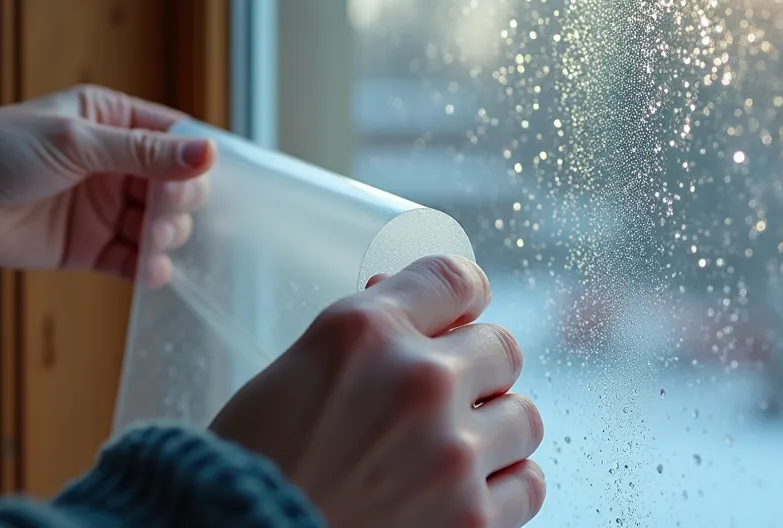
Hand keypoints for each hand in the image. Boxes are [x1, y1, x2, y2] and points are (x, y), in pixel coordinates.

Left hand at [0, 84, 213, 285]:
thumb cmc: (1, 151)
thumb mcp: (76, 142)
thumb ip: (143, 152)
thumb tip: (207, 152)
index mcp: (112, 122)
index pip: (173, 137)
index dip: (192, 159)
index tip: (195, 177)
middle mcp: (115, 164)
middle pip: (175, 185)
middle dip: (177, 202)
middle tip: (162, 214)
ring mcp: (104, 207)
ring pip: (159, 224)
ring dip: (164, 235)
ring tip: (150, 242)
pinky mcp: (90, 246)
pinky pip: (132, 259)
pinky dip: (146, 267)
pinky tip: (150, 270)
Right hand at [210, 256, 545, 527]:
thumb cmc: (254, 461)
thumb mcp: (294, 369)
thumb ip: (366, 334)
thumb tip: (415, 302)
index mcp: (364, 330)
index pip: (457, 278)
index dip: (462, 300)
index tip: (460, 318)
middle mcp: (418, 381)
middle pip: (502, 348)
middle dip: (475, 370)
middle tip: (441, 400)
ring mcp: (452, 454)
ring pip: (523, 416)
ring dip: (492, 430)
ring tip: (448, 452)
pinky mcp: (472, 521)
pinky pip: (527, 484)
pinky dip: (502, 487)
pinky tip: (464, 490)